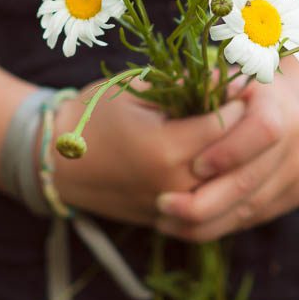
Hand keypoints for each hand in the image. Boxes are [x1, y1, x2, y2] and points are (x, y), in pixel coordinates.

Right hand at [51, 82, 245, 225]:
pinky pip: (210, 203)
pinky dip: (220, 183)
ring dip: (237, 159)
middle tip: (245, 105)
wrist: (53, 160)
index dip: (238, 100)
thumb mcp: (138, 88)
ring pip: (228, 186)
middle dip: (244, 130)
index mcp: (166, 148)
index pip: (229, 123)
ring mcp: (172, 207)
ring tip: (235, 131)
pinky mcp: (167, 220)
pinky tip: (220, 158)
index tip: (239, 85)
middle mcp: (175, 184)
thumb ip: (187, 85)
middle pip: (236, 158)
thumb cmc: (93, 114)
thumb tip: (232, 79)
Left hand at [153, 62, 298, 241]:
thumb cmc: (247, 93)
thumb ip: (206, 87)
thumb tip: (177, 93)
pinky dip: (218, 226)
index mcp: (280, 103)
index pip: (263, 131)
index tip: (194, 166)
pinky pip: (253, 218)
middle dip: (203, 200)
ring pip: (249, 208)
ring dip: (204, 222)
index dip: (228, 152)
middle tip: (162, 205)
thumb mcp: (227, 81)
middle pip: (251, 180)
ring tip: (164, 222)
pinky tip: (186, 226)